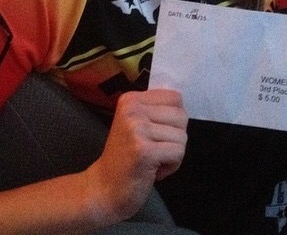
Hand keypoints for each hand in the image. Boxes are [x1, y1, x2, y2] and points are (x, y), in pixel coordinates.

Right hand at [87, 89, 187, 222]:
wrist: (103, 189)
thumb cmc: (126, 157)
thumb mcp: (137, 124)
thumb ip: (156, 111)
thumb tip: (182, 106)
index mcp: (131, 100)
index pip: (175, 98)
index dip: (174, 119)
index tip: (157, 134)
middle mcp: (132, 110)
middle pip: (181, 116)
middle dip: (176, 137)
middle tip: (155, 150)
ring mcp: (137, 129)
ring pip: (182, 136)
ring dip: (173, 153)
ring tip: (153, 160)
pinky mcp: (144, 150)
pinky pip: (178, 152)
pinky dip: (172, 165)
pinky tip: (154, 170)